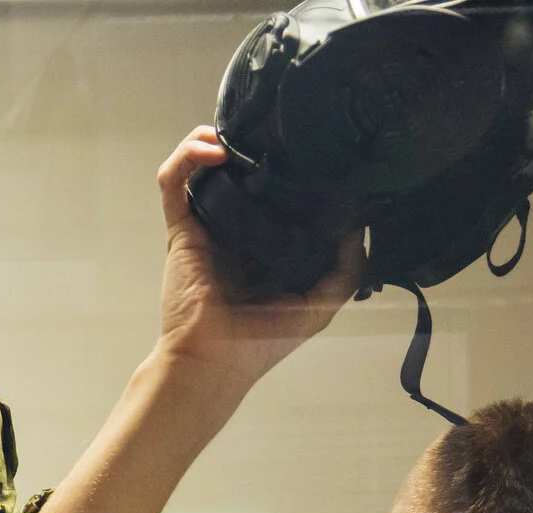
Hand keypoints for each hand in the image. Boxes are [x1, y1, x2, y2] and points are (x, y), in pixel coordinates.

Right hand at [154, 128, 362, 390]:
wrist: (214, 362)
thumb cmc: (260, 342)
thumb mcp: (322, 302)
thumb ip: (347, 265)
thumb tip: (359, 221)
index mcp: (264, 243)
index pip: (272, 191)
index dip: (284, 165)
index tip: (306, 149)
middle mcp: (233, 229)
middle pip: (235, 170)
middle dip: (246, 143)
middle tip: (268, 130)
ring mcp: (203, 226)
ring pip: (200, 166)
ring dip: (210, 140)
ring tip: (230, 134)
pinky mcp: (180, 229)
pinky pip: (173, 181)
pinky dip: (187, 156)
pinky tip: (213, 149)